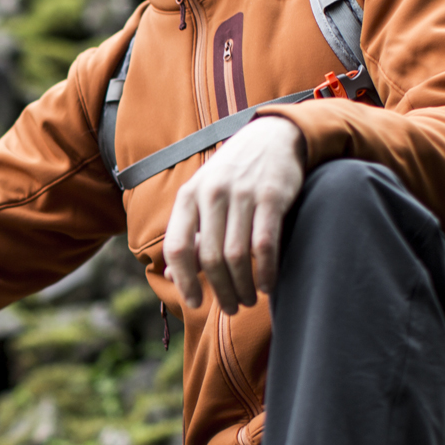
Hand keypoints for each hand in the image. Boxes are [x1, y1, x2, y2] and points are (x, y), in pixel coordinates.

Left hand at [164, 115, 305, 314]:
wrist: (272, 137)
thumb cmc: (233, 176)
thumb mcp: (204, 196)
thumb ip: (191, 233)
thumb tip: (172, 275)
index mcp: (189, 196)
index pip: (177, 247)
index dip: (184, 281)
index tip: (195, 302)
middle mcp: (212, 194)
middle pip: (210, 258)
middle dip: (220, 291)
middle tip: (231, 308)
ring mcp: (242, 194)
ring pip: (236, 257)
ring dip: (243, 287)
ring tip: (248, 300)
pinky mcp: (272, 196)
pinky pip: (264, 245)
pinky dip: (265, 272)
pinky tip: (267, 285)